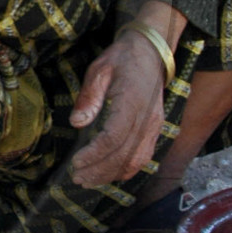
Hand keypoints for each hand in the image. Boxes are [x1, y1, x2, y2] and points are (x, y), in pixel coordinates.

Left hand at [68, 16, 179, 187]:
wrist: (151, 52)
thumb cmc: (122, 59)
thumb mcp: (99, 69)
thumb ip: (88, 97)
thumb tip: (76, 122)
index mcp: (132, 103)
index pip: (113, 138)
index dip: (94, 155)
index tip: (75, 162)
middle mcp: (147, 119)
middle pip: (124, 155)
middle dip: (99, 171)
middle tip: (77, 177)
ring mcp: (154, 126)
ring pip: (135, 161)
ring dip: (111, 174)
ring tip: (88, 180)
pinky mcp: (156, 130)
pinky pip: (144, 157)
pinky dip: (126, 170)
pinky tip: (109, 174)